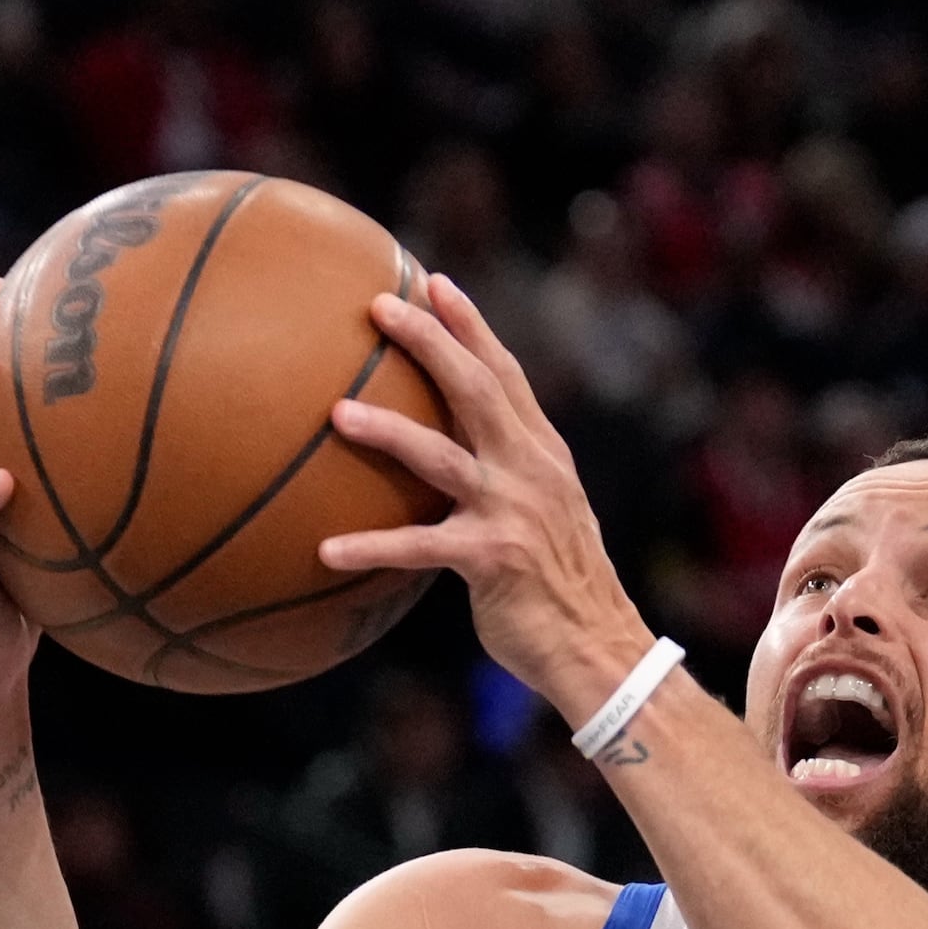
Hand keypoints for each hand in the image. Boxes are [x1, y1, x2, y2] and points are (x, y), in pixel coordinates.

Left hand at [320, 277, 655, 719]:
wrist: (600, 647)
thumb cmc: (560, 586)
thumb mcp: (546, 515)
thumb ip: (508, 477)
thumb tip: (455, 459)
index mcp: (544, 454)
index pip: (507, 374)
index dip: (471, 325)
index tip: (433, 281)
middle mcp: (533, 470)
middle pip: (477, 389)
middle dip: (430, 342)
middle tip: (379, 307)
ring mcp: (514, 511)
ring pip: (443, 455)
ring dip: (389, 430)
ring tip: (337, 412)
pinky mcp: (494, 559)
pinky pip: (421, 547)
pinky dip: (373, 547)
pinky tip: (326, 551)